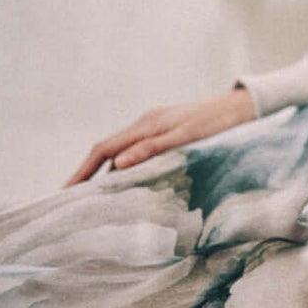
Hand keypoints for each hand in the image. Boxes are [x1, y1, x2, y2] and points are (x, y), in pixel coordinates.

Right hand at [66, 88, 256, 185]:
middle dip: (86, 174)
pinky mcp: (165, 132)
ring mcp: (155, 127)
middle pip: (107, 151)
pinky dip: (124, 167)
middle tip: (71, 200)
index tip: (66, 192)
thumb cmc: (218, 123)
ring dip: (104, 172)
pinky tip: (125, 182)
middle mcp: (146, 123)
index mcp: (147, 124)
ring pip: (121, 151)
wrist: (242, 107)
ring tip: (92, 197)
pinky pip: (135, 150)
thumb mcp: (187, 137)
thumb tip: (118, 165)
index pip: (103, 149)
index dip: (83, 171)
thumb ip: (153, 149)